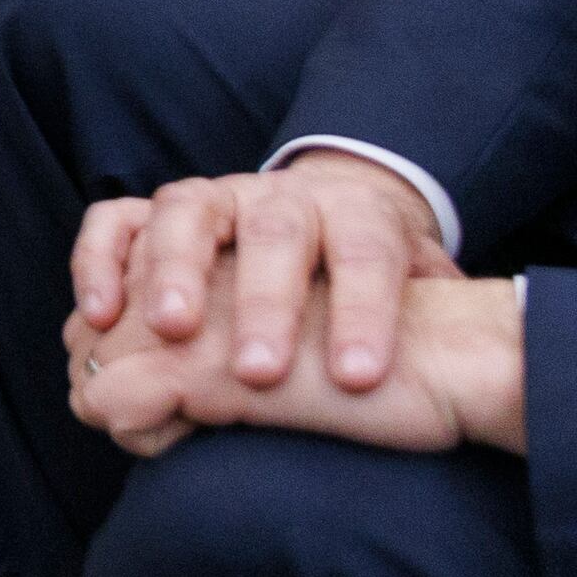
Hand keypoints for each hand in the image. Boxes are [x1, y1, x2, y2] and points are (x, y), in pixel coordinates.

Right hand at [58, 149, 487, 457]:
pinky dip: (100, 259)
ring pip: (187, 214)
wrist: (327, 215)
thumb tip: (480, 359)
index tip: (360, 379)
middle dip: (265, 302)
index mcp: (356, 215)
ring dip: (174, 271)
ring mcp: (213, 197)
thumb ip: (445, 316)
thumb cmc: (373, 280)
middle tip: (259, 371)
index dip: (365, 315)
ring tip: (170, 332)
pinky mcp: (154, 210)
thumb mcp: (423, 287)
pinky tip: (97, 314)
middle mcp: (280, 196)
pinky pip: (116, 220)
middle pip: (275, 234)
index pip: (367, 256)